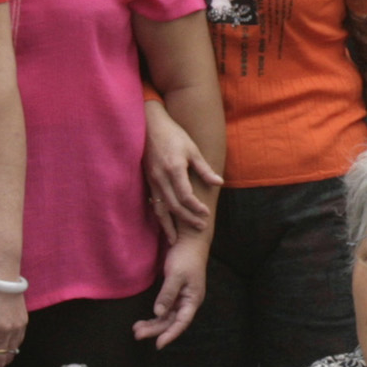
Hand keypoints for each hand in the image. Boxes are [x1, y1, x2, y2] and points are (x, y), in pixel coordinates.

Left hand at [133, 237, 207, 346]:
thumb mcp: (176, 275)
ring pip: (167, 316)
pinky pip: (165, 309)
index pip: (182, 322)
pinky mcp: (175, 292)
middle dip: (155, 329)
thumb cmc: (186, 257)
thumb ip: (167, 294)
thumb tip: (158, 312)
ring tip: (136, 329)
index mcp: (193, 299)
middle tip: (136, 334)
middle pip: (172, 321)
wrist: (190, 241)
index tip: (158, 344)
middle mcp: (188, 302)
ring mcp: (182, 297)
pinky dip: (155, 315)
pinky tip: (145, 320)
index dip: (170, 334)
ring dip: (153, 323)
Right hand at [142, 102, 221, 238]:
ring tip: (176, 239)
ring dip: (169, 225)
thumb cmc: (174, 135)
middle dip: (187, 219)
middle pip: (174, 206)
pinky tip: (164, 224)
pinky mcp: (148, 181)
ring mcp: (152, 181)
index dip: (196, 207)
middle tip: (200, 228)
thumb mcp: (192, 149)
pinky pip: (153, 203)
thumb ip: (204, 169)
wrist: (149, 126)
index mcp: (174, 169)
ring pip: (160, 209)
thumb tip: (218, 183)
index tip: (206, 214)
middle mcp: (161, 178)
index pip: (185, 196)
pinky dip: (159, 216)